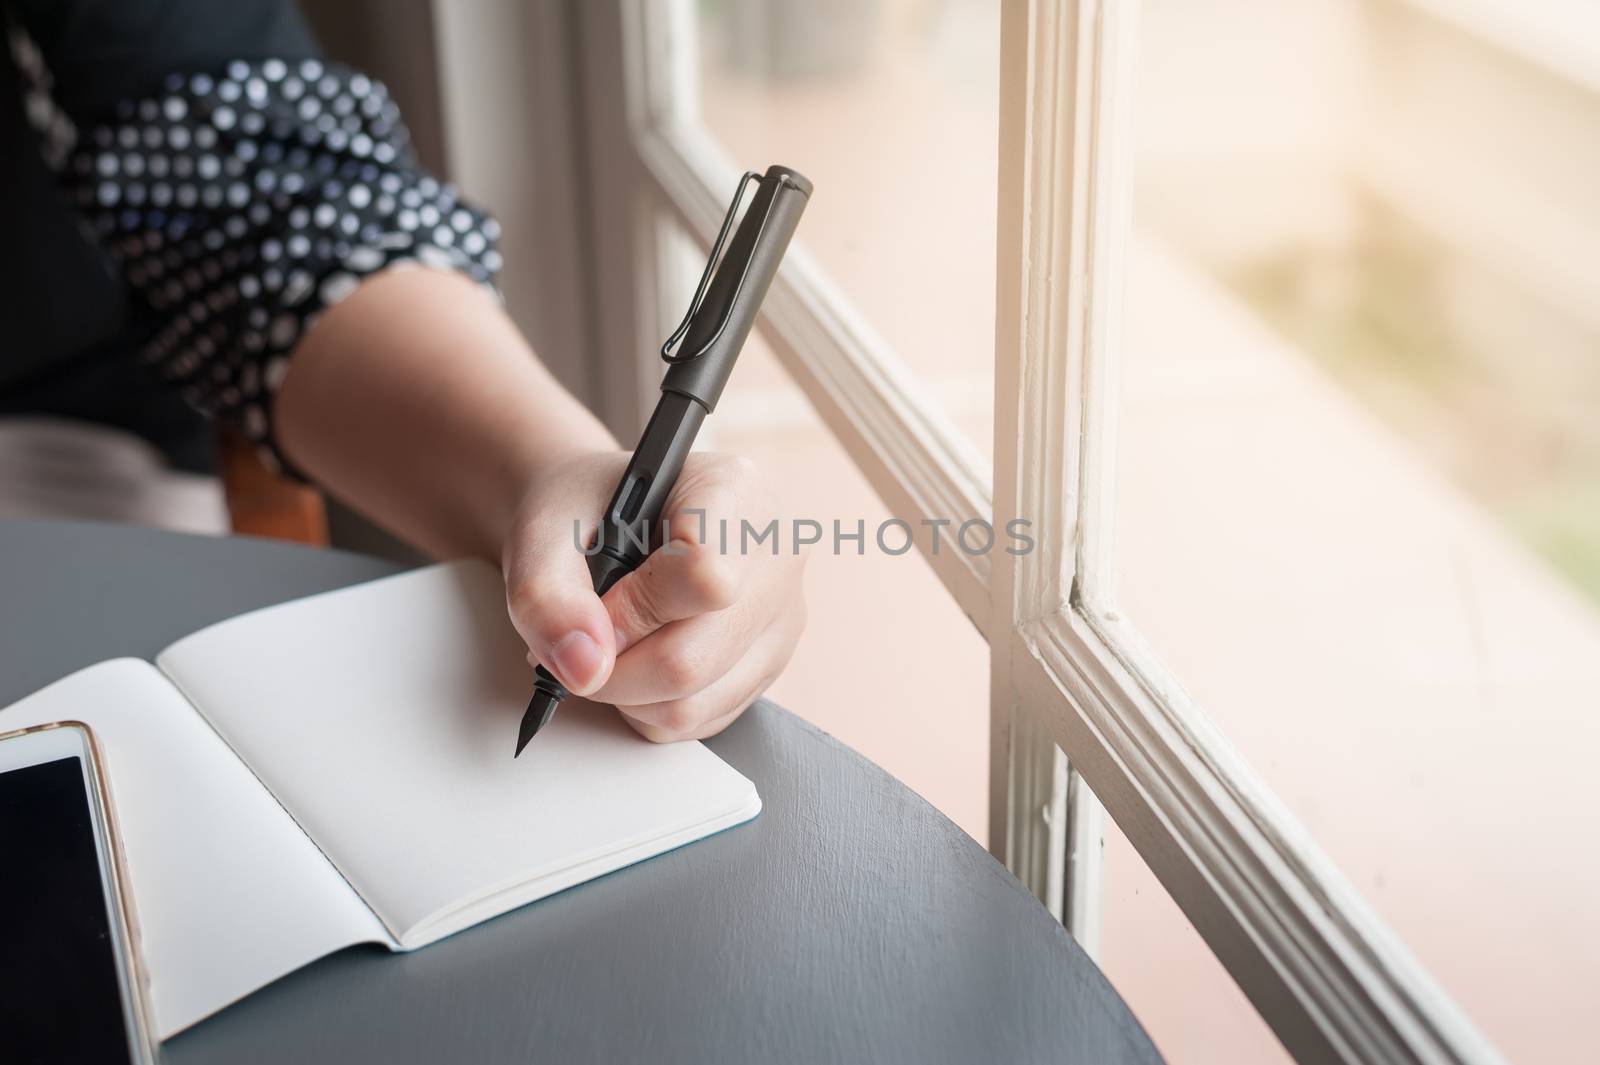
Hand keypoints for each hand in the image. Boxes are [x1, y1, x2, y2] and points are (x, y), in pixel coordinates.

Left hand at [502, 451, 806, 741]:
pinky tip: (637, 656)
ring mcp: (780, 618)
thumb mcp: (545, 528)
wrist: (599, 513)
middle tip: (577, 638)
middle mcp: (777, 557)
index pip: (705, 577)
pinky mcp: (768, 665)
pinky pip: (700, 721)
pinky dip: (649, 707)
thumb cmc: (584, 508)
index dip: (632, 611)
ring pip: (694, 704)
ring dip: (626, 695)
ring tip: (604, 644)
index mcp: (738, 492)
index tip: (593, 606)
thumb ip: (548, 594)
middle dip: (613, 667)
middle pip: (694, 658)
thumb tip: (583, 667)